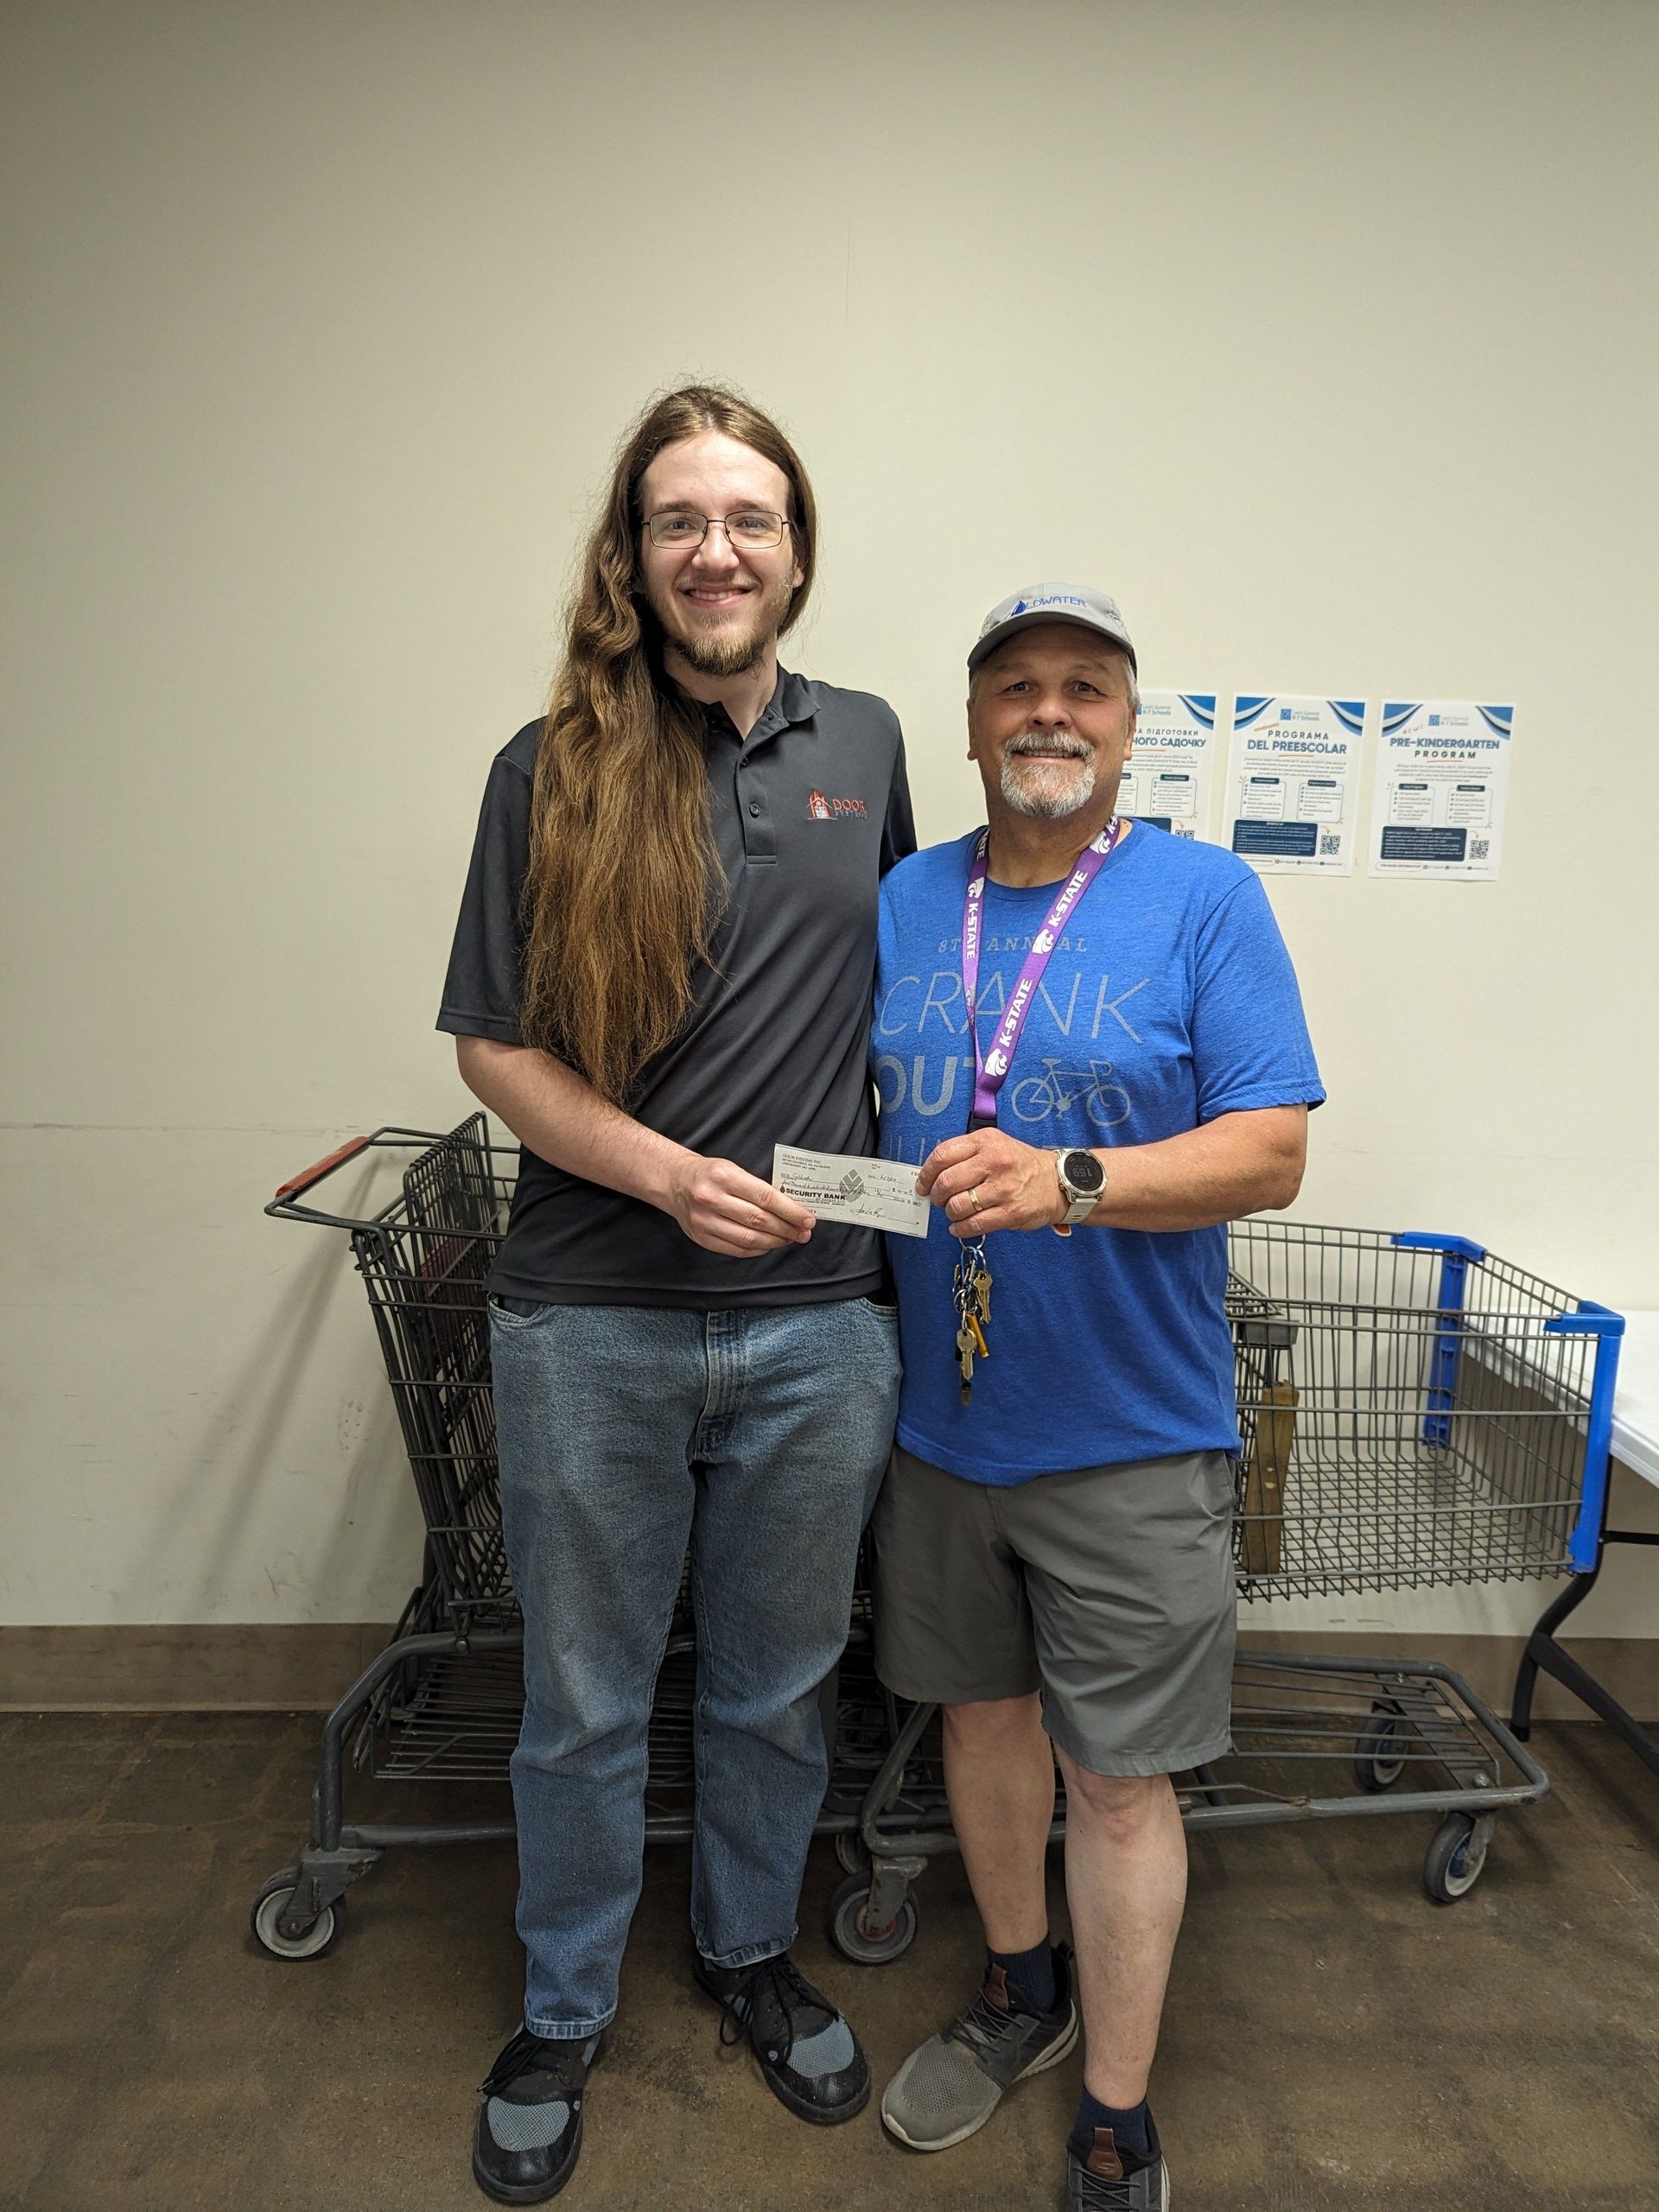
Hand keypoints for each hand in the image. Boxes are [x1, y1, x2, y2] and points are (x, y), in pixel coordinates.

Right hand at [665, 1153, 814, 1256]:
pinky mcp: (701, 1238)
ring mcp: (704, 1221)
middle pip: (759, 1220)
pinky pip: (736, 1250)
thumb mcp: (733, 1169)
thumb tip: (792, 1209)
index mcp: (724, 1176)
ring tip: (789, 1239)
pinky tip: (769, 1245)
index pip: (766, 1197)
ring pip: (749, 1239)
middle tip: (804, 1232)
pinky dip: (757, 1250)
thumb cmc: (711, 1174)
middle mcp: (712, 1199)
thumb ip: (759, 1188)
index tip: (808, 1219)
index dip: (791, 1211)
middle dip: (787, 1229)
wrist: (674, 1182)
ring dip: (775, 1242)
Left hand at [916, 1130, 1067, 1237]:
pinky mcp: (1010, 1212)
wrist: (1056, 1181)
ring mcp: (1003, 1189)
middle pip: (946, 1183)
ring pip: (958, 1206)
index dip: (926, 1173)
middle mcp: (994, 1162)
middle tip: (939, 1200)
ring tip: (955, 1212)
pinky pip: (973, 1225)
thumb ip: (965, 1154)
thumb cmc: (1019, 1164)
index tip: (923, 1184)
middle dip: (936, 1196)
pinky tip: (960, 1226)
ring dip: (949, 1213)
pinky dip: (960, 1228)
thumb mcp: (994, 1144)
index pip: (942, 1155)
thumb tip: (932, 1174)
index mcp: (985, 1142)